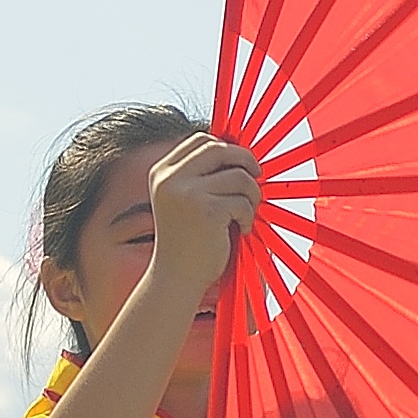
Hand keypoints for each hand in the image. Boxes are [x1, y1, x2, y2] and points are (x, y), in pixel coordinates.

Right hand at [148, 133, 263, 270]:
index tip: (240, 165)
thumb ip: (201, 174)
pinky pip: (243, 201)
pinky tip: (240, 230)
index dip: (227, 147)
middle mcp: (170, 179)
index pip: (201, 140)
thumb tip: (239, 149)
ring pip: (239, 176)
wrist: (176, 277)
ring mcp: (187, 193)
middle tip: (256, 178)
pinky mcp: (206, 210)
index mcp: (161, 172)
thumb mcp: (184, 199)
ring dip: (252, 194)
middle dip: (246, 161)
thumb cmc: (188, 239)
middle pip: (220, 149)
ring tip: (246, 214)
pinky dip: (248, 216)